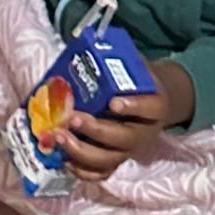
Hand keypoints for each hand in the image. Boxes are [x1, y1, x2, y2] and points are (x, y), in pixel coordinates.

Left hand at [58, 61, 193, 181]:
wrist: (156, 105)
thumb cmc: (140, 82)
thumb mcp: (139, 67)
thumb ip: (122, 59)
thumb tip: (93, 40)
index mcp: (155, 106)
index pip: (149, 108)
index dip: (132, 106)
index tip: (113, 103)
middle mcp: (144, 133)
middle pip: (122, 138)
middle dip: (95, 130)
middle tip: (72, 118)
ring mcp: (130, 151)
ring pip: (109, 160)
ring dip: (81, 151)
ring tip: (59, 136)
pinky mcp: (118, 160)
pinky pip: (102, 174)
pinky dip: (83, 171)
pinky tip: (64, 159)